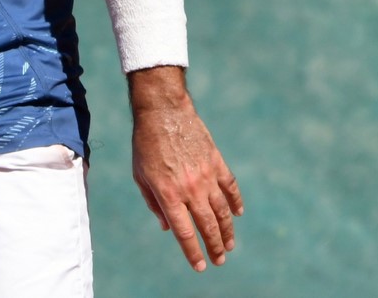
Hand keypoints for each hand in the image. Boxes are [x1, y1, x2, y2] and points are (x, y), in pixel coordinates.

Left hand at [128, 68, 243, 271]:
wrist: (163, 111)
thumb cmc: (145, 144)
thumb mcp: (140, 175)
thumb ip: (153, 203)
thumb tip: (167, 227)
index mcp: (168, 194)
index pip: (184, 232)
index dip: (193, 252)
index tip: (199, 266)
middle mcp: (190, 189)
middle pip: (207, 226)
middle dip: (214, 248)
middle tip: (219, 261)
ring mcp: (206, 176)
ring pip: (223, 211)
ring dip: (228, 231)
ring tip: (229, 245)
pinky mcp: (216, 163)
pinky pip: (231, 187)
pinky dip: (236, 202)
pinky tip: (237, 214)